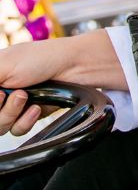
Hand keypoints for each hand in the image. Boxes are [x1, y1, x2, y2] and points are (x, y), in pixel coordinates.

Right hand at [0, 30, 125, 137]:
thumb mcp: (3, 63)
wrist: (77, 67)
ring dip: (12, 115)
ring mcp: (17, 104)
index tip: (0, 94)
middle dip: (2, 109)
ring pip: (0, 127)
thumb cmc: (43, 58)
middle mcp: (3, 92)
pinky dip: (26, 122)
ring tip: (29, 99)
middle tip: (19, 95)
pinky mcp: (33, 114)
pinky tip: (38, 109)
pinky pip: (19, 131)